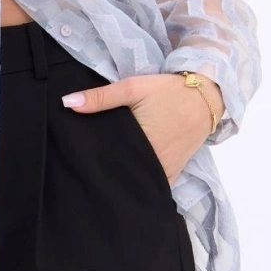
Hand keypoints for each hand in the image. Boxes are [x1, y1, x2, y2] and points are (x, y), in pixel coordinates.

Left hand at [61, 73, 222, 183]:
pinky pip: (151, 182)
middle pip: (120, 172)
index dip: (91, 160)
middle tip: (84, 165)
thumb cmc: (167, 91)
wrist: (205, 97)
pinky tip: (124, 175)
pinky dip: (139, 179)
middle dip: (104, 170)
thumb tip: (66, 103)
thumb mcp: (133, 88)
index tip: (75, 159)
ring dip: (121, 176)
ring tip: (100, 172)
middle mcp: (153, 165)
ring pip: (135, 180)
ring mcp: (164, 173)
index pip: (107, 160)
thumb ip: (100, 97)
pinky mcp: (173, 174)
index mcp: (140, 145)